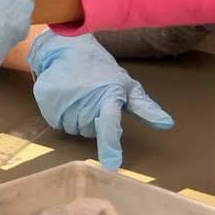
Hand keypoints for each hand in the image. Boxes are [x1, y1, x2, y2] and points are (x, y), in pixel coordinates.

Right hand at [28, 32, 173, 168]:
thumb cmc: (101, 71)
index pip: (110, 125)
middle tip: (93, 102)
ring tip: (79, 99)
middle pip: (90, 132)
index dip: (111, 145)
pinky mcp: (47, 101)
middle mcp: (85, 100)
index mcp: (108, 96)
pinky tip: (66, 100)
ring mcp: (63, 100)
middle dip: (93, 122)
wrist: (66, 50)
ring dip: (77, 120)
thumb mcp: (126, 85)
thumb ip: (144, 107)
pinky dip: (61, 116)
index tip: (112, 164)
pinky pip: (57, 123)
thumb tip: (168, 124)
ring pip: (73, 130)